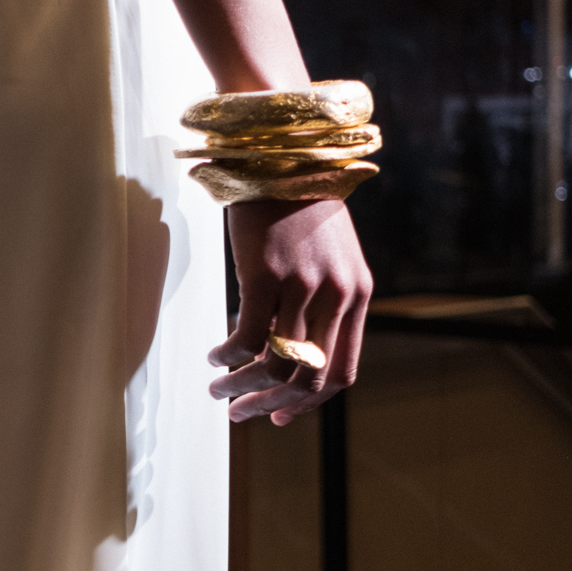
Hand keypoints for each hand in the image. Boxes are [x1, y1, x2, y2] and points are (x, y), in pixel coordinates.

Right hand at [208, 199, 371, 424]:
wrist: (282, 155)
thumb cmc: (298, 204)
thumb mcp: (329, 255)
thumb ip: (322, 299)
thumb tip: (292, 344)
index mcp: (357, 295)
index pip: (342, 372)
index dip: (309, 403)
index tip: (279, 415)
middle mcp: (337, 296)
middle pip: (309, 377)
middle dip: (272, 405)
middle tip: (241, 413)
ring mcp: (303, 287)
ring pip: (277, 365)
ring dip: (244, 387)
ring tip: (219, 390)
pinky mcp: (266, 275)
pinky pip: (247, 337)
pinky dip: (228, 356)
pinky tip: (214, 355)